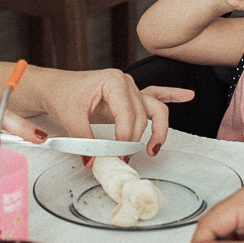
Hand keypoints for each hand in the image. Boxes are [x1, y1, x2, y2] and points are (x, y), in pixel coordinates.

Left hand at [33, 68, 191, 156]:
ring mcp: (131, 89)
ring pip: (155, 110)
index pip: (129, 115)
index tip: (118, 156)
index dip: (125, 139)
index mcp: (113, 81)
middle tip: (124, 159)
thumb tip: (93, 161)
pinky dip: (173, 96)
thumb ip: (83, 139)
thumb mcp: (70, 116)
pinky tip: (188, 96)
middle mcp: (126, 83)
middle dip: (135, 141)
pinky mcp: (130, 97)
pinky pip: (156, 95)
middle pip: (142, 117)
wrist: (55, 87)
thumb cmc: (62, 94)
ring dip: (158, 130)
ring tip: (153, 149)